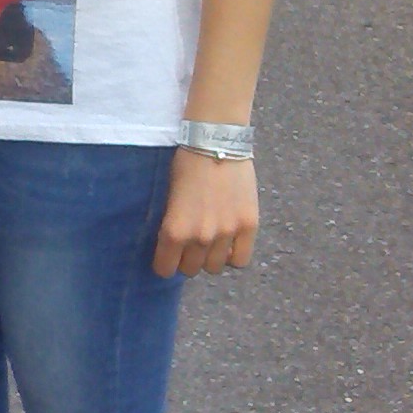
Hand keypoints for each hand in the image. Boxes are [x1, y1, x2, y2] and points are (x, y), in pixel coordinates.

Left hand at [154, 149, 257, 277]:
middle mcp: (199, 237)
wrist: (215, 144)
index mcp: (174, 230)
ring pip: (214, 267)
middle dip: (186, 260)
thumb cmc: (185, 166)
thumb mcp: (168, 198)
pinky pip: (240, 260)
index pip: (165, 268)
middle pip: (191, 269)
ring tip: (209, 242)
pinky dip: (232, 256)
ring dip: (209, 258)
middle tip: (188, 246)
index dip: (165, 264)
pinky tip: (228, 243)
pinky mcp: (248, 226)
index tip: (167, 258)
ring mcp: (226, 233)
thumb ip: (172, 225)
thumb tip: (173, 247)